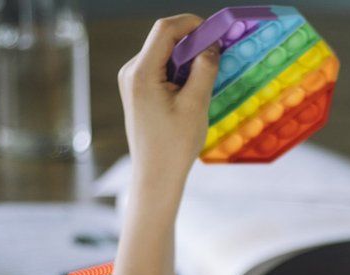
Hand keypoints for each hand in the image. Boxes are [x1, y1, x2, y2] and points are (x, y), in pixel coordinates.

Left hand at [118, 14, 219, 193]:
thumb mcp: (196, 105)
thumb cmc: (174, 146)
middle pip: (164, 39)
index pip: (165, 29)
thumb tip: (211, 46)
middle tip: (217, 55)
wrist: (156, 176)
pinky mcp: (139, 91)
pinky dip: (180, 71)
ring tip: (207, 78)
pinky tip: (194, 89)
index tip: (216, 33)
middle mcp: (132, 72)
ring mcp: (133, 81)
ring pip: (164, 54)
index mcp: (141, 73)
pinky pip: (161, 68)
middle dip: (192, 42)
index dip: (192, 23)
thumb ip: (204, 70)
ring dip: (188, 58)